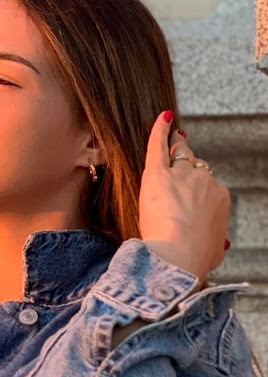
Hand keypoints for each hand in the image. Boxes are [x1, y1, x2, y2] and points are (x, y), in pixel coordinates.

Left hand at [138, 112, 229, 284]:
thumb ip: (213, 241)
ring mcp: (182, 175)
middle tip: (180, 150)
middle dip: (186, 163)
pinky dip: (160, 130)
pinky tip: (163, 118)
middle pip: (194, 166)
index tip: (190, 187)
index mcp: (218, 199)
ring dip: (174, 146)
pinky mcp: (158, 174)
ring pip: (178, 155)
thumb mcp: (213, 250)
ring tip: (171, 134)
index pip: (206, 186)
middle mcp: (205, 182)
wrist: (180, 255)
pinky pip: (159, 145)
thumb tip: (216, 245)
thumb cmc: (195, 257)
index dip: (195, 186)